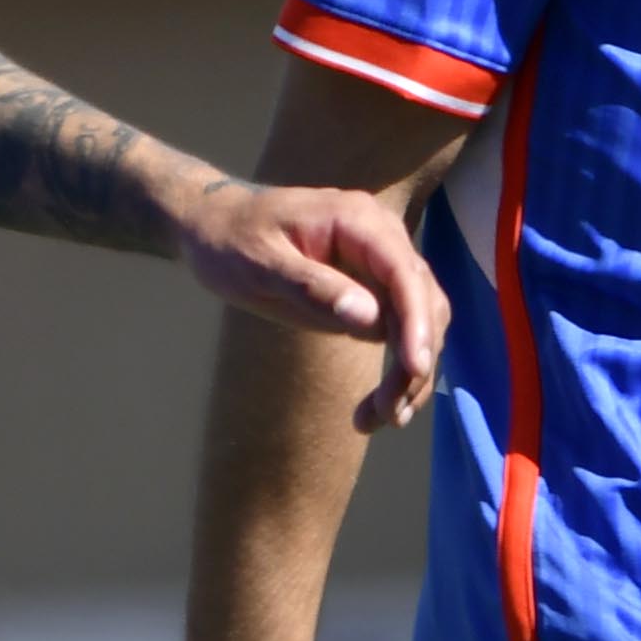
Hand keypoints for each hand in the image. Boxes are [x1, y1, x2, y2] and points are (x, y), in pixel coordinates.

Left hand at [176, 174, 449, 425]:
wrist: (218, 227)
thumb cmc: (231, 240)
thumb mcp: (259, 263)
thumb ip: (311, 287)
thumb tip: (370, 319)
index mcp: (357, 220)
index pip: (404, 273)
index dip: (416, 322)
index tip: (414, 370)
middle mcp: (381, 239)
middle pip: (422, 302)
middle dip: (414, 360)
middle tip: (388, 414)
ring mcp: (381, 266)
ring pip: (420, 322)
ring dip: (410, 375)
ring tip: (379, 419)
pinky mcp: (375, 292)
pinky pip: (400, 332)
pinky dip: (398, 372)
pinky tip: (378, 408)